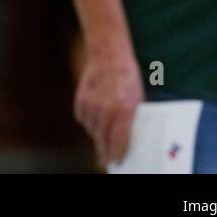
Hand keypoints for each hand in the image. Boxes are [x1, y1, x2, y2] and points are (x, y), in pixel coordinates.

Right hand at [73, 51, 142, 166]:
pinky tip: (95, 111)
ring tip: (103, 125)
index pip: (118, 142)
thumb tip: (124, 139)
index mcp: (124, 110)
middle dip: (104, 148)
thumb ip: (130, 119)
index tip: (116, 162)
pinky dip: (88, 119)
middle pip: (102, 139)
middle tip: (105, 156)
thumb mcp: (137, 99)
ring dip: (97, 132)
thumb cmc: (128, 77)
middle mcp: (106, 110)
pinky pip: (83, 119)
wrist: (108, 55)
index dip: (116, 154)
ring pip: (91, 129)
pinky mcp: (80, 99)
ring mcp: (91, 104)